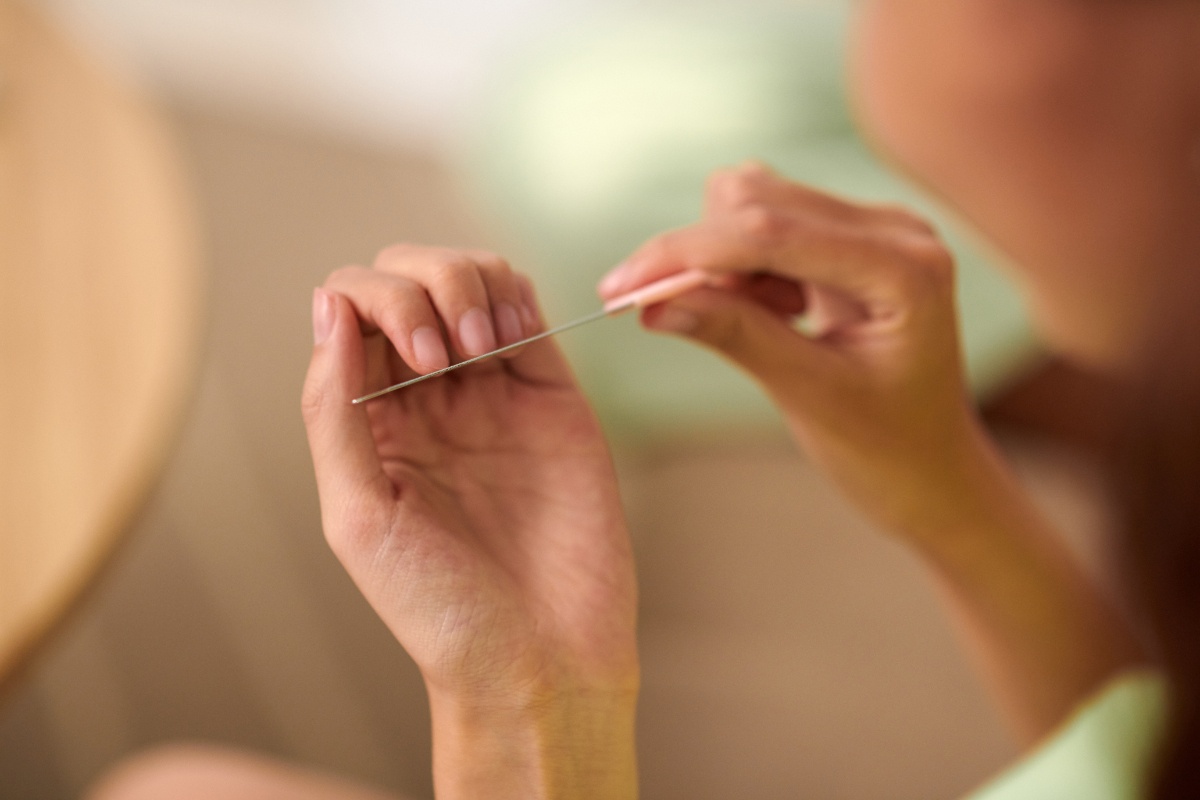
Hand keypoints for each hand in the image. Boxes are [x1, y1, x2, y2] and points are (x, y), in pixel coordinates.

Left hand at [302, 245, 637, 798]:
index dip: (374, 305)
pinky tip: (513, 336)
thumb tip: (329, 310)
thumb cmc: (443, 610)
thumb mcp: (357, 516)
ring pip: (467, 276)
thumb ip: (333, 411)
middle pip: (405, 278)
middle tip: (446, 357)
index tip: (415, 364)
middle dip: (422, 289)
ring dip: (469, 282)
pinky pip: (527, 307)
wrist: (541, 656)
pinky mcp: (550, 392)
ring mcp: (491, 389)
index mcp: (368, 422)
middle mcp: (425, 397)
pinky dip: (516, 294)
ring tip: (486, 345)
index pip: (350, 312)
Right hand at [599, 163, 985, 541]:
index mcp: (904, 269)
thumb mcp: (808, 396)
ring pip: (755, 200)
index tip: (620, 286)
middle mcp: (895, 229)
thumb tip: (652, 302)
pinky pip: (770, 221)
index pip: (770, 233)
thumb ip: (736, 335)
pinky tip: (771, 313)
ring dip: (721, 259)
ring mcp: (876, 226)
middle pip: (757, 198)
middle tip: (664, 314)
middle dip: (696, 253)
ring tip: (755, 326)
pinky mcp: (852, 235)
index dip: (685, 252)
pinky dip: (742, 264)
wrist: (931, 469)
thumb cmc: (884, 448)